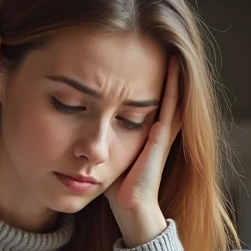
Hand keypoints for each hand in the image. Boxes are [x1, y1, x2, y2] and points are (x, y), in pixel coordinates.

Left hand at [105, 55, 181, 246]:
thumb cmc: (117, 187)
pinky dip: (172, 87)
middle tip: (163, 42)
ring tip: (171, 47)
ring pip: (172, 96)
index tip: (143, 53)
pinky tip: (172, 68)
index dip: (149, 76)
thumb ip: (101, 136)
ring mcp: (163, 133)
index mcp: (148, 132)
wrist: (130, 208)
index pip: (151, 97)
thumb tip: (77, 122)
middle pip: (165, 92)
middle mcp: (159, 130)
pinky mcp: (161, 139)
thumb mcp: (109, 153)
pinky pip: (169, 107)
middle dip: (163, 69)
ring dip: (172, 73)